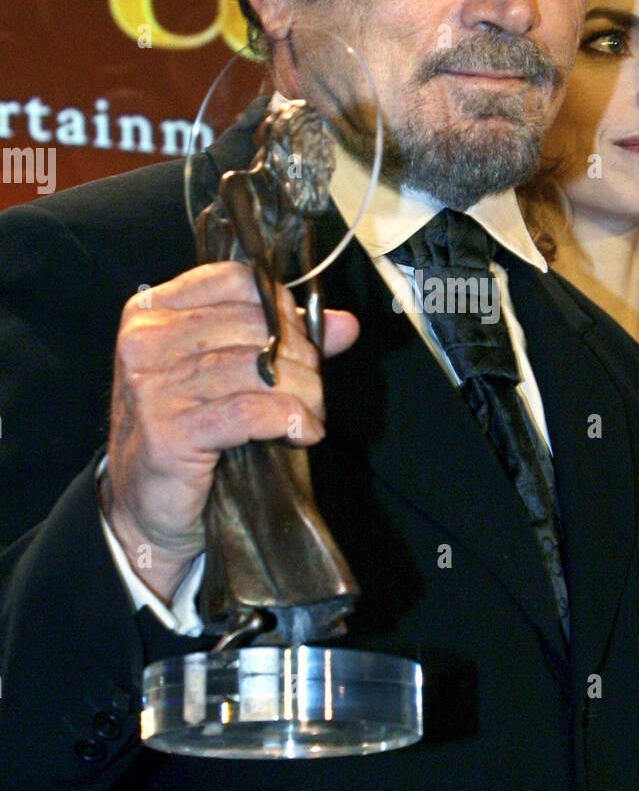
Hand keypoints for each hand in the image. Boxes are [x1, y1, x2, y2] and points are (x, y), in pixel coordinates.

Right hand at [103, 262, 358, 601]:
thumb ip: (282, 341)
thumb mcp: (225, 376)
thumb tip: (344, 323)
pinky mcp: (169, 432)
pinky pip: (251, 412)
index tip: (301, 343)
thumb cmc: (185, 435)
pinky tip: (303, 433)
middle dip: (301, 358)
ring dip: (304, 394)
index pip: (236, 280)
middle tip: (315, 390)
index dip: (283, 310)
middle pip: (255, 326)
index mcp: (150, 311)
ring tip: (312, 415)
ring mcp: (152, 387)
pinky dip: (289, 420)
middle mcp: (145, 341)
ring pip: (260, 370)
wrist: (142, 509)